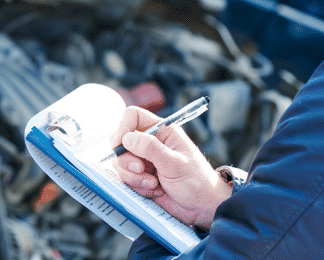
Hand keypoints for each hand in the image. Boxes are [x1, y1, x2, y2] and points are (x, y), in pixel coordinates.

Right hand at [109, 106, 230, 228]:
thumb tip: (127, 138)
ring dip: (133, 177)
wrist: (202, 207)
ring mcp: (145, 160)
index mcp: (162, 131)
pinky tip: (155, 190)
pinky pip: (127, 179)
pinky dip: (137, 187)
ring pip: (121, 163)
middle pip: (121, 142)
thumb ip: (151, 148)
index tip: (121, 145)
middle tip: (141, 169)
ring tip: (153, 184)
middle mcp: (151, 143)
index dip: (123, 128)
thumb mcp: (175, 164)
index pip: (133, 116)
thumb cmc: (197, 182)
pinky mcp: (141, 177)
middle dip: (127, 160)